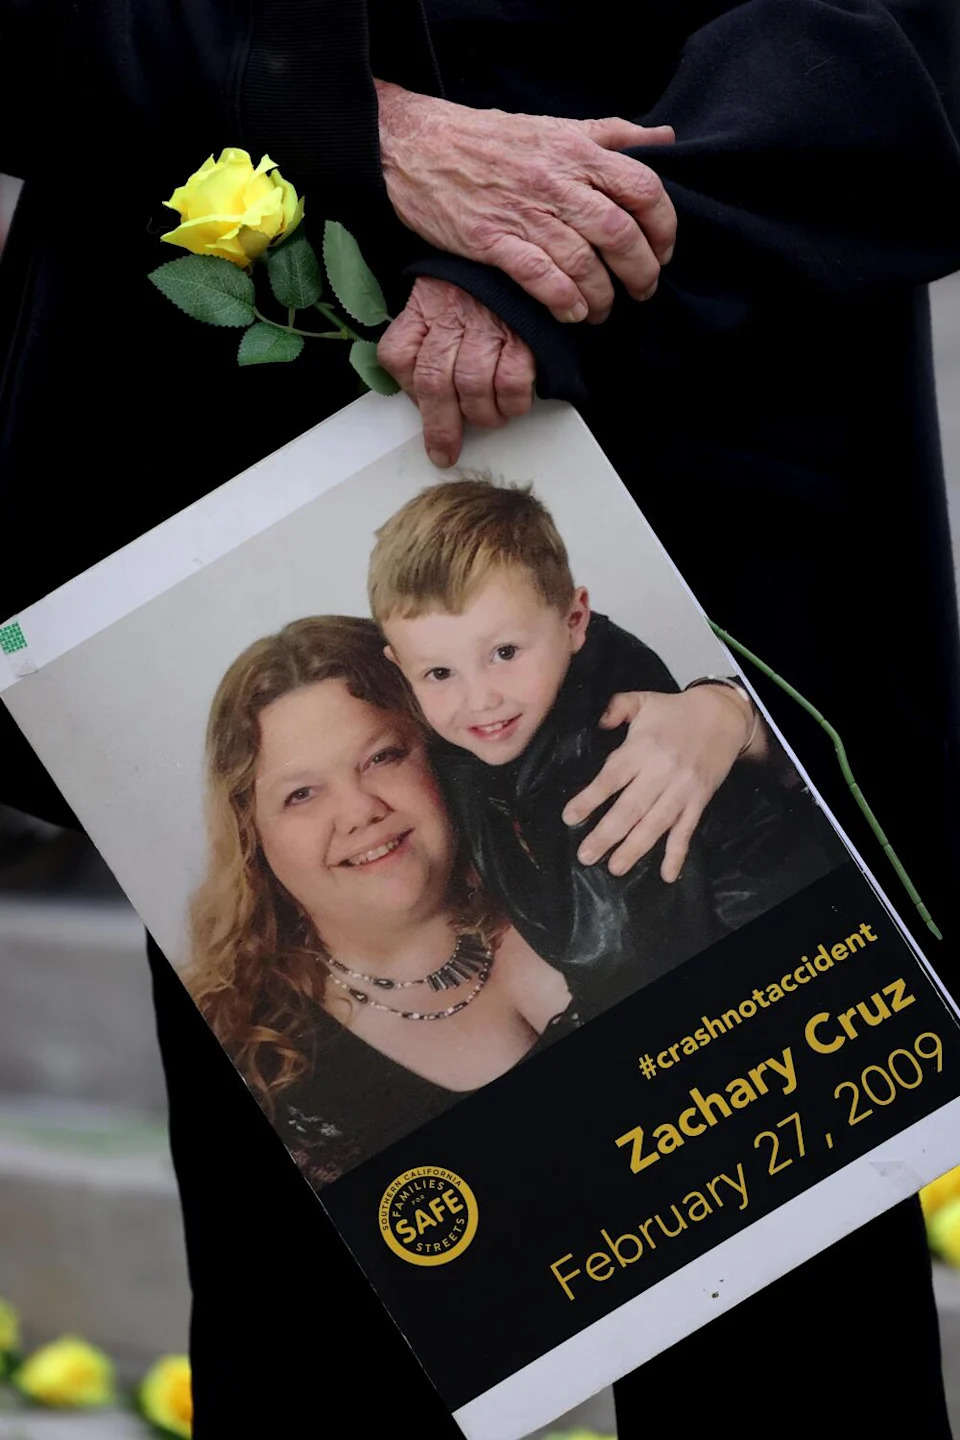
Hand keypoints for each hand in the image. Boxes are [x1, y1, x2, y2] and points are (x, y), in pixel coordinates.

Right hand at [376, 80, 676, 323]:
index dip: (663, 227)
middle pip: (619, 233)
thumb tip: (663, 142)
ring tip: (603, 310)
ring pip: (583, 263)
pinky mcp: (492, 240)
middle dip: (640, 271)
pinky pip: (540, 277)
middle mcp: (556, 181)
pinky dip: (563, 300)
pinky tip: (571, 312)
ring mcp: (523, 212)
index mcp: (576, 150)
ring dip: (602, 296)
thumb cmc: (488, 140)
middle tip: (642, 291)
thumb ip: (611, 135)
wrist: (418, 146)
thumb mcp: (555, 126)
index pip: (643, 189)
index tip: (662, 250)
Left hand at [378, 277, 534, 466]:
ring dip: (481, 415)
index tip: (420, 408)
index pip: (398, 354)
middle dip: (440, 426)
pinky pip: (511, 381)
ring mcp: (487, 323)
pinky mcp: (523, 332)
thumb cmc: (489, 282)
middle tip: (446, 448)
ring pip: (471, 386)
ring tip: (488, 419)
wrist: (531, 249)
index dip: (407, 390)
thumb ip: (428, 334)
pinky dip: (512, 402)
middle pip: (433, 381)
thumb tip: (421, 389)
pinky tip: (513, 404)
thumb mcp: (445, 293)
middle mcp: (451, 314)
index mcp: (425, 304)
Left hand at [562, 687, 764, 881]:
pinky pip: (686, 830)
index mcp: (641, 748)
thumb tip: (597, 724)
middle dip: (606, 834)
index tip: (570, 818)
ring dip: (635, 849)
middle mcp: (660, 771)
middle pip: (630, 808)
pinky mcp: (699, 800)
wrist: (723, 716)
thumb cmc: (675, 711)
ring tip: (615, 867)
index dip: (590, 799)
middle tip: (586, 856)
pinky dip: (677, 854)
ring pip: (655, 824)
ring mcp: (682, 789)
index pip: (611, 777)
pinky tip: (667, 875)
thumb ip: (616, 707)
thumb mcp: (642, 699)